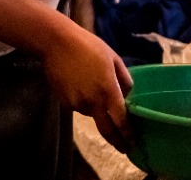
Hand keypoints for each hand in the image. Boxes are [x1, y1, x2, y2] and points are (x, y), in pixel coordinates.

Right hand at [41, 25, 133, 152]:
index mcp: (108, 89)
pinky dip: (84, 102)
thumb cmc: (89, 46)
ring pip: (93, 114)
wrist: (57, 44)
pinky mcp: (65, 103)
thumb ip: (124, 78)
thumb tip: (130, 95)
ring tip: (95, 90)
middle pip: (106, 129)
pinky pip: (80, 107)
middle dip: (116, 141)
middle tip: (124, 147)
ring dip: (98, 111)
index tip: (133, 142)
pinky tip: (82, 85)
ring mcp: (77, 104)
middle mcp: (92, 101)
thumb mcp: (113, 58)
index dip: (128, 133)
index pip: (120, 119)